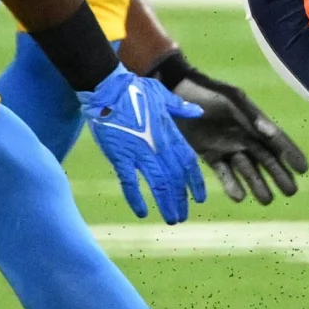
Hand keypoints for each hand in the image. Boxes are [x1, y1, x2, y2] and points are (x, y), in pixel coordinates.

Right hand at [79, 64, 205, 222]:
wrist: (108, 89)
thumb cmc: (135, 89)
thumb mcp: (163, 95)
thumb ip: (181, 107)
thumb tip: (198, 111)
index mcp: (169, 133)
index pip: (188, 162)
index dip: (195, 181)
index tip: (200, 198)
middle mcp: (157, 145)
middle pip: (175, 177)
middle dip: (180, 198)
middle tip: (183, 216)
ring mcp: (138, 152)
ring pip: (157, 182)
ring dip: (165, 202)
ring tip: (172, 219)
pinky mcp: (119, 156)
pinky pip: (129, 181)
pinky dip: (136, 198)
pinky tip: (142, 212)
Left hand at [172, 66, 308, 203]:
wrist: (175, 92)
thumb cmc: (206, 91)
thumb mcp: (231, 99)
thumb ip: (251, 116)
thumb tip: (271, 133)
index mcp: (253, 120)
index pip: (277, 140)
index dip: (291, 153)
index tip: (304, 168)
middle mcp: (244, 135)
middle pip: (266, 159)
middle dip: (279, 175)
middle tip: (291, 192)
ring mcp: (227, 146)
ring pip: (247, 169)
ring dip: (258, 184)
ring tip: (268, 201)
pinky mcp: (209, 154)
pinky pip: (223, 172)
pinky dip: (231, 184)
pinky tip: (239, 197)